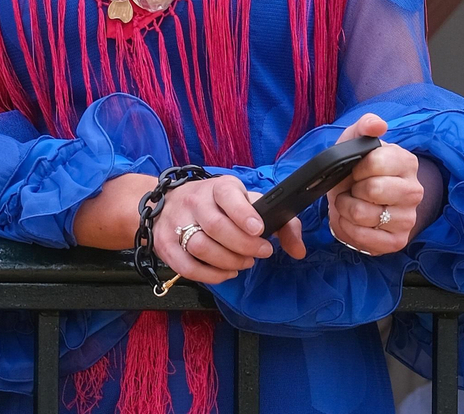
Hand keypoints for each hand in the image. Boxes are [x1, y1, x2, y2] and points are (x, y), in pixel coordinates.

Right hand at [156, 175, 306, 283]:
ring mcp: (176, 222)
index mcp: (218, 188)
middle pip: (217, 227)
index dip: (244, 213)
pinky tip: (226, 272)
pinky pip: (188, 267)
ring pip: (201, 248)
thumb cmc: (218, 205)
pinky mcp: (165, 244)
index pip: (228, 195)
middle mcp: (194, 201)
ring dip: (228, 262)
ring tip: (243, 263)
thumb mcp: (248, 203)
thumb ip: (281, 223)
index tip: (258, 229)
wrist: (167, 203)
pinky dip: (211, 275)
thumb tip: (298, 250)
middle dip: (243, 246)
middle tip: (261, 253)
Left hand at [326, 113, 422, 254]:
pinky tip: (351, 221)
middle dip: (350, 190)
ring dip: (345, 210)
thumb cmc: (355, 168)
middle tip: (351, 189)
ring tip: (350, 203)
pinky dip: (348, 229)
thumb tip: (377, 124)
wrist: (354, 197)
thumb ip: (363, 127)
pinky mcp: (398, 241)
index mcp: (406, 162)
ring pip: (363, 215)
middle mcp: (414, 191)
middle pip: (372, 190)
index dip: (356, 168)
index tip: (355, 170)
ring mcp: (408, 218)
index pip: (376, 163)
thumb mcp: (354, 142)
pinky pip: (364, 238)